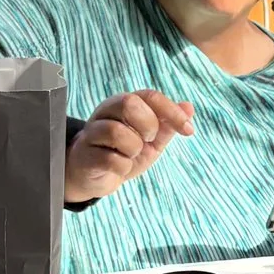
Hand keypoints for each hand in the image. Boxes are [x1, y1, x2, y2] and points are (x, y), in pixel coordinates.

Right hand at [68, 90, 193, 199]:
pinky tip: (118, 168)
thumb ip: (167, 125)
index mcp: (124, 104)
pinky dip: (123, 167)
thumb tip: (189, 107)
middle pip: (128, 103)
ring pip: (117, 132)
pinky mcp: (85, 155)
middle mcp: (106, 112)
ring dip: (133, 149)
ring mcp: (92, 132)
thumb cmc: (123, 153)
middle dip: (148, 125)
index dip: (172, 111)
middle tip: (147, 140)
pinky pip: (111, 159)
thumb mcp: (151, 140)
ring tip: (129, 156)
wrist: (94, 176)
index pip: (150, 96)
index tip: (188, 130)